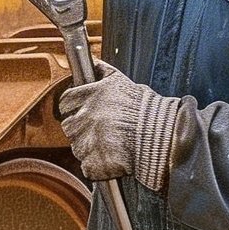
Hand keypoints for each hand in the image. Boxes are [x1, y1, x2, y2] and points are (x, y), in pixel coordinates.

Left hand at [57, 67, 183, 190]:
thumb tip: (92, 64)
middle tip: (99, 129)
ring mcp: (88, 141)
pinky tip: (112, 157)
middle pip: (69, 126)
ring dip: (88, 146)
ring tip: (110, 143)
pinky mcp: (94, 162)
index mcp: (92, 96)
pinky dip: (96, 165)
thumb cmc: (146, 110)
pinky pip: (87, 166)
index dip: (73, 107)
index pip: (66, 102)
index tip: (82, 111)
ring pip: (77, 147)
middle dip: (80, 128)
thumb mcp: (122, 82)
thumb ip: (102, 71)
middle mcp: (87, 117)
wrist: (163, 137)